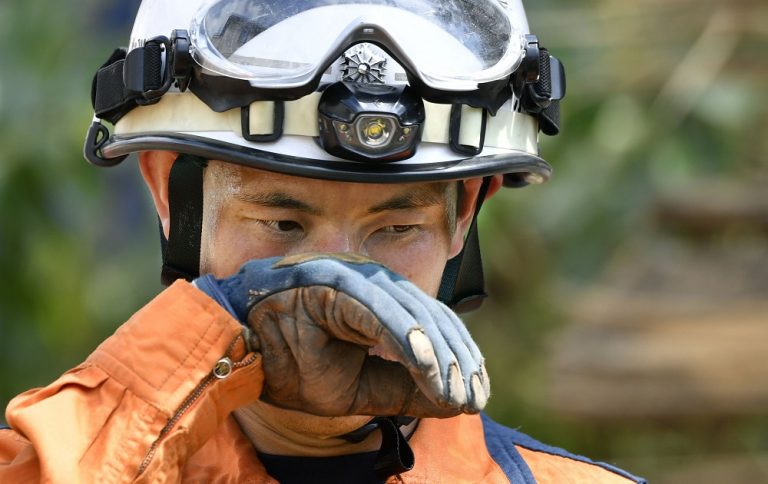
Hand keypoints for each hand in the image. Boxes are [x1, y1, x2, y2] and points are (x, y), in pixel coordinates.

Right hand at [195, 253, 489, 417]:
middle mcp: (373, 282)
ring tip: (453, 392)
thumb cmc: (290, 363)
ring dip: (437, 353)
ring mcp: (354, 277)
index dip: (461, 359)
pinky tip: (426, 366)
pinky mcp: (334, 281)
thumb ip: (401, 389)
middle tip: (472, 400)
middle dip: (458, 360)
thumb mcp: (355, 388)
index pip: (434, 324)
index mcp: (380, 301)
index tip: (475, 396)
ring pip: (411, 310)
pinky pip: (377, 308)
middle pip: (432, 316)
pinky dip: (404, 335)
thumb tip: (453, 404)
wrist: (234, 348)